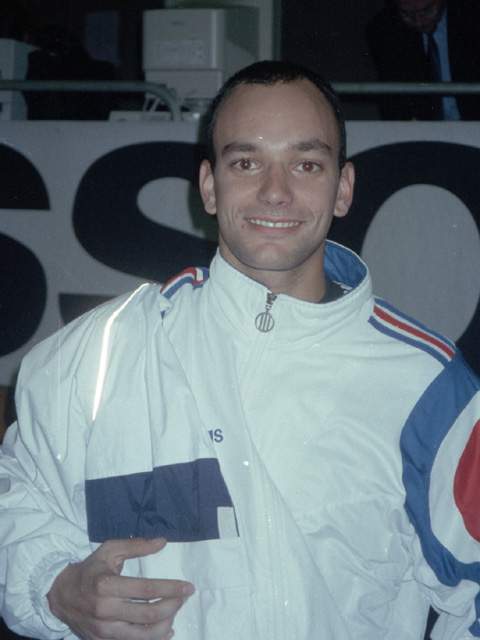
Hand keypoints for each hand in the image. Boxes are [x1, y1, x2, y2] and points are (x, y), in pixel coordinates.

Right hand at [47, 537, 194, 639]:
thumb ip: (136, 546)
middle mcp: (105, 610)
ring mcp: (104, 630)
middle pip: (149, 613)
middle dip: (173, 605)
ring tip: (175, 611)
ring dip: (166, 624)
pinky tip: (166, 630)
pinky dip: (154, 639)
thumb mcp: (109, 550)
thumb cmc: (90, 569)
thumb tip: (162, 542)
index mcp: (106, 585)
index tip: (188, 587)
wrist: (60, 595)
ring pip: (144, 634)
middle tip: (184, 597)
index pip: (147, 589)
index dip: (171, 588)